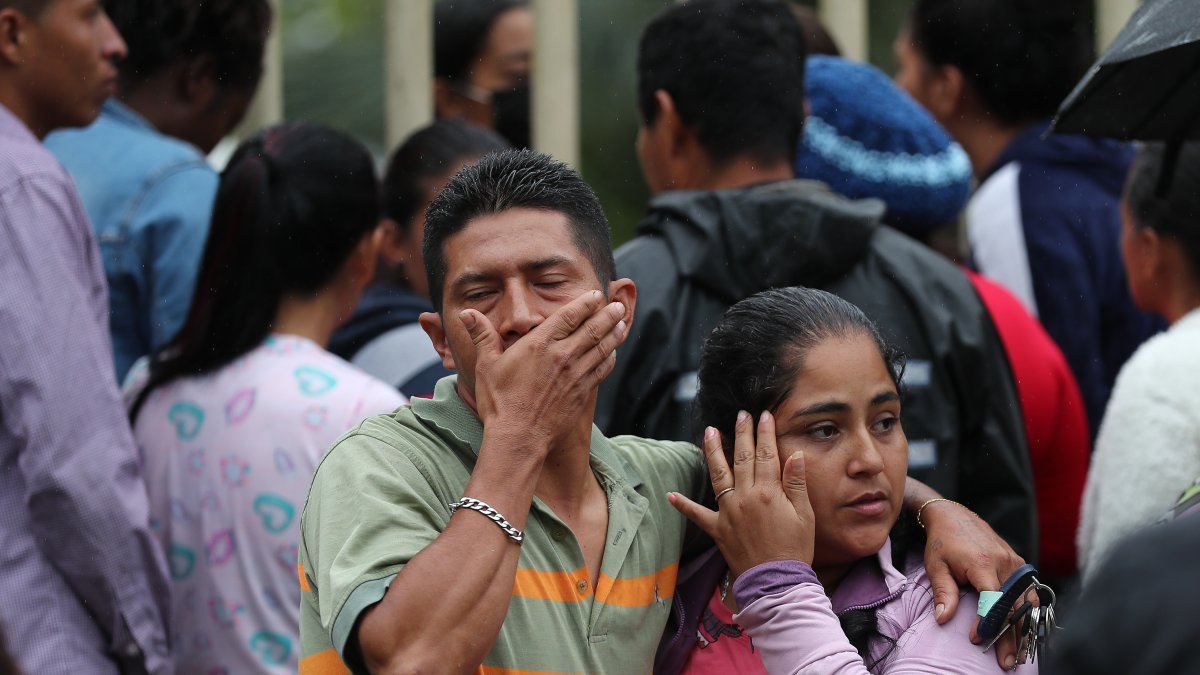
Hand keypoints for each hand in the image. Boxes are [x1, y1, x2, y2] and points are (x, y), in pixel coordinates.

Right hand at [461, 290, 626, 449]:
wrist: (519, 438)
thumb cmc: (499, 402)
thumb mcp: (486, 365)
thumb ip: (482, 336)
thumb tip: (466, 313)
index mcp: (540, 343)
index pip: (570, 315)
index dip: (586, 302)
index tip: (596, 294)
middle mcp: (562, 356)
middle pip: (592, 328)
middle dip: (607, 314)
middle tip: (617, 305)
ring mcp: (575, 375)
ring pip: (602, 347)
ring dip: (614, 333)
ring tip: (622, 322)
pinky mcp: (582, 392)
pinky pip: (602, 370)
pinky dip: (609, 358)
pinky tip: (612, 353)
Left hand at [668, 410, 813, 576]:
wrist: (776, 582)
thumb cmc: (795, 549)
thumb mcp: (804, 515)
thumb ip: (796, 483)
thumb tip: (795, 456)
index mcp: (767, 492)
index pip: (766, 454)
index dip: (765, 433)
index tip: (763, 416)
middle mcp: (744, 497)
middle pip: (741, 458)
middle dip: (741, 434)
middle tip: (739, 414)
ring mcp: (728, 512)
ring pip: (717, 475)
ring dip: (712, 452)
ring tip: (709, 432)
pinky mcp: (717, 529)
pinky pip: (697, 515)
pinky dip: (683, 505)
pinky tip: (670, 495)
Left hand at [919, 499, 1025, 669]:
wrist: (953, 516)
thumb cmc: (942, 543)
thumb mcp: (936, 567)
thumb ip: (943, 593)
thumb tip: (943, 619)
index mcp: (982, 562)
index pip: (993, 599)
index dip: (988, 622)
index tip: (978, 638)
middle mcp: (1004, 562)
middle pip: (1014, 605)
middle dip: (1011, 636)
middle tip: (1006, 662)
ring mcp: (1015, 562)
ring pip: (1026, 601)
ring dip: (1023, 628)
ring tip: (1019, 653)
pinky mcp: (1018, 564)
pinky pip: (1028, 592)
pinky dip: (1027, 613)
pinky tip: (1024, 632)